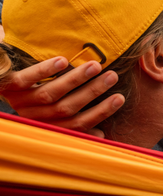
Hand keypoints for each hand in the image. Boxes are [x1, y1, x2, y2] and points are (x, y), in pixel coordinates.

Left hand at [0, 57, 124, 134]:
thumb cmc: (32, 100)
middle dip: (92, 92)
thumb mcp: (53, 116)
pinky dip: (44, 72)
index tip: (119, 98)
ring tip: (95, 66)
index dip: (100, 112)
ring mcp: (20, 102)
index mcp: (47, 126)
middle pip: (67, 108)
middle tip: (112, 76)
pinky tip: (62, 61)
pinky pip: (25, 80)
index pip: (78, 125)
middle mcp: (34, 118)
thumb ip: (74, 123)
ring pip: (50, 94)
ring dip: (75, 80)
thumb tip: (101, 134)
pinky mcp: (7, 86)